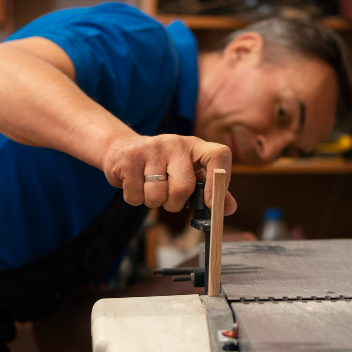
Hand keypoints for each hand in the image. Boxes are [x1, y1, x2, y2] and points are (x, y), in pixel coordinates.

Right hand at [101, 134, 236, 214]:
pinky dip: (135, 199)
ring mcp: (151, 148)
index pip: (218, 155)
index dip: (218, 182)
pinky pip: (136, 195)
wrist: (122, 149)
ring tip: (149, 188)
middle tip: (167, 198)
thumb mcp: (189, 173)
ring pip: (157, 195)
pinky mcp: (129, 157)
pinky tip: (135, 184)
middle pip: (184, 187)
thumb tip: (229, 208)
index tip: (211, 204)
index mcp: (196, 147)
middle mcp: (176, 143)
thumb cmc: (162, 167)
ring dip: (152, 202)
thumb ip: (211, 190)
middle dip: (174, 204)